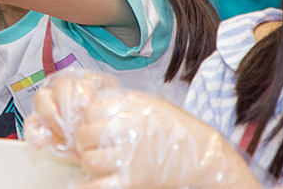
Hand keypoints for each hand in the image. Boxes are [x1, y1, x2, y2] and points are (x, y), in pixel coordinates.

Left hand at [26, 72, 256, 188]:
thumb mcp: (147, 103)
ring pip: (88, 160)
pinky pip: (96, 186)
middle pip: (85, 135)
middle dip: (85, 140)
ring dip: (89, 160)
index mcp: (131, 110)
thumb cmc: (174, 127)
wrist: (198, 155)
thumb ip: (119, 103)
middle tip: (94, 144)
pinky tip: (84, 182)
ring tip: (101, 160)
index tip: (94, 123)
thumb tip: (88, 107)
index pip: (91, 111)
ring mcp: (128, 159)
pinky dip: (85, 185)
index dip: (89, 118)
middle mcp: (127, 132)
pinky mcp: (130, 183)